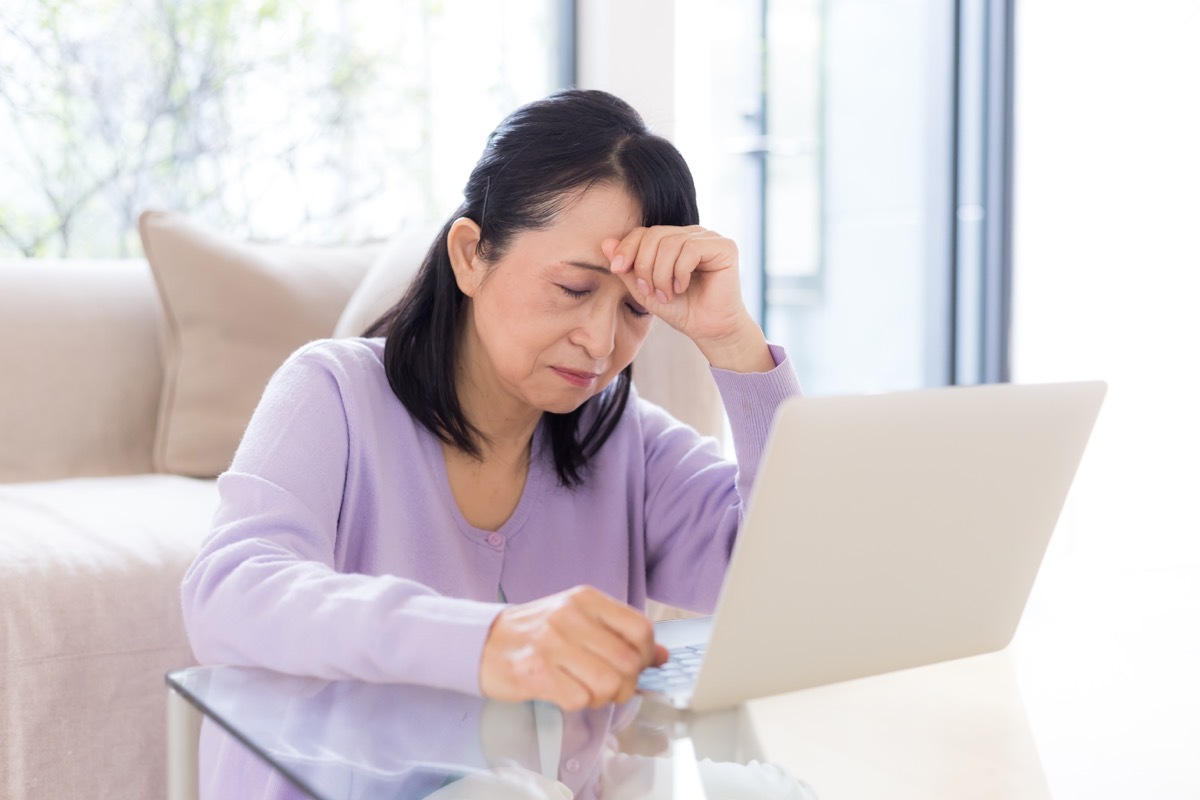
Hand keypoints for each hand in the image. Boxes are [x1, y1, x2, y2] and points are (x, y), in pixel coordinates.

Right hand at [480, 585, 667, 710]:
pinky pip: (579, 699)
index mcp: (586, 599)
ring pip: (607, 685)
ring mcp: (550, 644)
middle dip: (626, 684)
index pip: (640, 629)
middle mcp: (569, 617)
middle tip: (611, 685)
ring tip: (586, 689)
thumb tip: (661, 656)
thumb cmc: (537, 632)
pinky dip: (578, 702)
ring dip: (602, 696)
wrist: (483, 642)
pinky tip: (564, 691)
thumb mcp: (579, 618)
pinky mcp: (534, 673)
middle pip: (628, 663)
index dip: (648, 655)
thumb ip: (619, 633)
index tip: (639, 666)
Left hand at [602, 227, 773, 372]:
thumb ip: (626, 267)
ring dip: (661, 273)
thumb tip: (605, 242)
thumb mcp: (644, 290)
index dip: (626, 248)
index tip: (617, 269)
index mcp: (674, 240)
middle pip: (654, 235)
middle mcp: (692, 234)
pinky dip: (679, 272)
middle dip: (644, 265)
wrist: (708, 331)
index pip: (643, 232)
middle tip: (648, 291)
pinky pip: (691, 248)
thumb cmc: (680, 310)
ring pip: (671, 242)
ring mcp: (709, 238)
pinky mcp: (724, 247)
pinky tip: (682, 288)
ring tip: (666, 294)